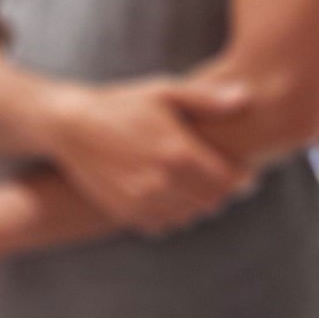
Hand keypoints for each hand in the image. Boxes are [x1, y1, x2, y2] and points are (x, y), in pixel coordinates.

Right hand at [42, 80, 248, 236]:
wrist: (71, 126)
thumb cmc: (121, 104)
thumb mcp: (164, 91)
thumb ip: (207, 99)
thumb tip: (247, 97)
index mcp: (179, 153)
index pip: (230, 181)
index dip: (243, 179)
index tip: (243, 171)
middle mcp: (163, 182)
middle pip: (213, 202)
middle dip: (221, 192)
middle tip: (219, 177)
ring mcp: (143, 201)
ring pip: (189, 217)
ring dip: (197, 204)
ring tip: (192, 185)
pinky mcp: (126, 213)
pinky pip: (164, 226)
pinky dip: (172, 215)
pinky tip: (168, 195)